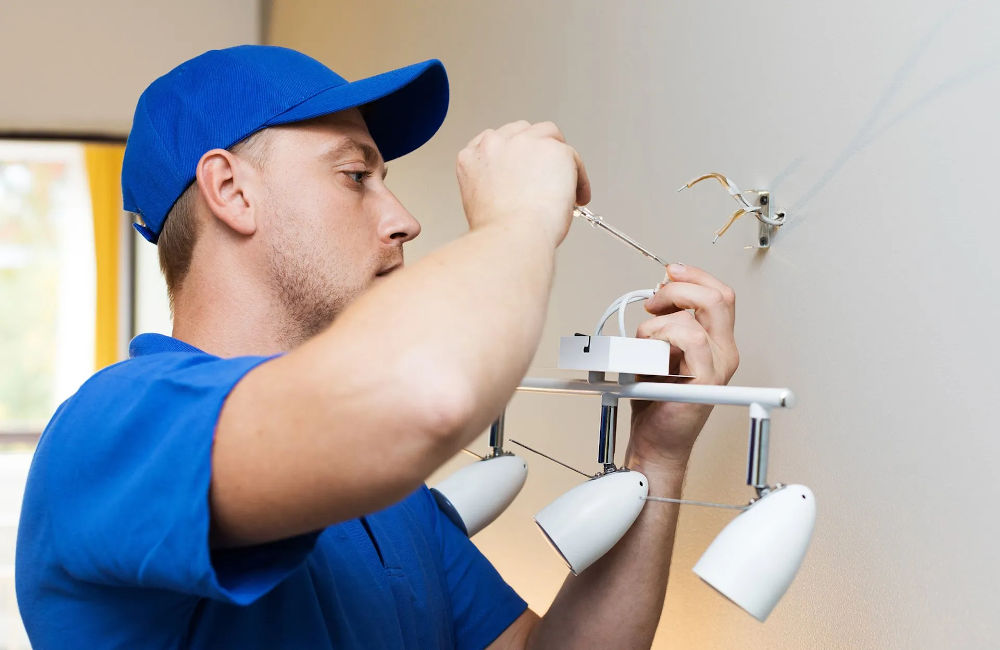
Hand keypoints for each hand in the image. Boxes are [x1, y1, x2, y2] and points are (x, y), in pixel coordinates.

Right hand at [456, 121, 590, 246]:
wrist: (512, 236)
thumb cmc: (498, 231)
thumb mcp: (479, 201)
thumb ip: (494, 183)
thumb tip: (516, 187)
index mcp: (472, 156)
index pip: (495, 140)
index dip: (513, 153)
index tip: (523, 165)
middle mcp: (495, 144)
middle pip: (523, 132)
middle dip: (537, 150)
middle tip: (547, 176)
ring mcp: (525, 143)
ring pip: (550, 136)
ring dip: (559, 158)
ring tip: (565, 186)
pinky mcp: (554, 150)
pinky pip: (573, 158)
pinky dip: (578, 179)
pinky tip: (575, 198)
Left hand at [627, 263, 739, 469]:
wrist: (657, 440)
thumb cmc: (656, 399)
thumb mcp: (659, 350)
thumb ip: (667, 323)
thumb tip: (660, 292)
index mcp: (717, 342)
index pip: (719, 294)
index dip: (694, 276)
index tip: (670, 271)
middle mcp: (724, 352)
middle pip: (716, 297)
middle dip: (679, 288)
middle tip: (654, 300)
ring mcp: (717, 367)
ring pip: (691, 320)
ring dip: (656, 327)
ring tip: (644, 349)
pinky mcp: (706, 381)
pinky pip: (687, 341)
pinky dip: (659, 342)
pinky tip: (649, 359)